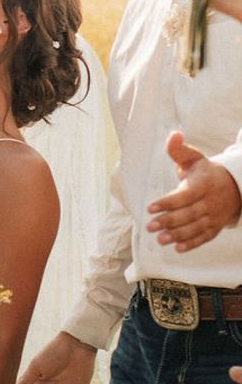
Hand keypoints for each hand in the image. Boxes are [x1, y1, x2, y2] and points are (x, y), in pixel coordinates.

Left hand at [147, 131, 241, 250]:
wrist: (234, 186)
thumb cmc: (206, 172)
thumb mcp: (194, 158)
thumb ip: (179, 150)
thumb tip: (173, 134)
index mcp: (203, 184)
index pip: (185, 195)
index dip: (168, 202)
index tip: (150, 207)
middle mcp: (210, 202)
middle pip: (189, 214)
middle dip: (169, 221)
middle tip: (150, 227)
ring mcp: (213, 216)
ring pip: (196, 227)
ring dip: (178, 235)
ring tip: (160, 240)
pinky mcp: (215, 227)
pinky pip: (204, 237)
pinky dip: (192, 243)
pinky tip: (177, 248)